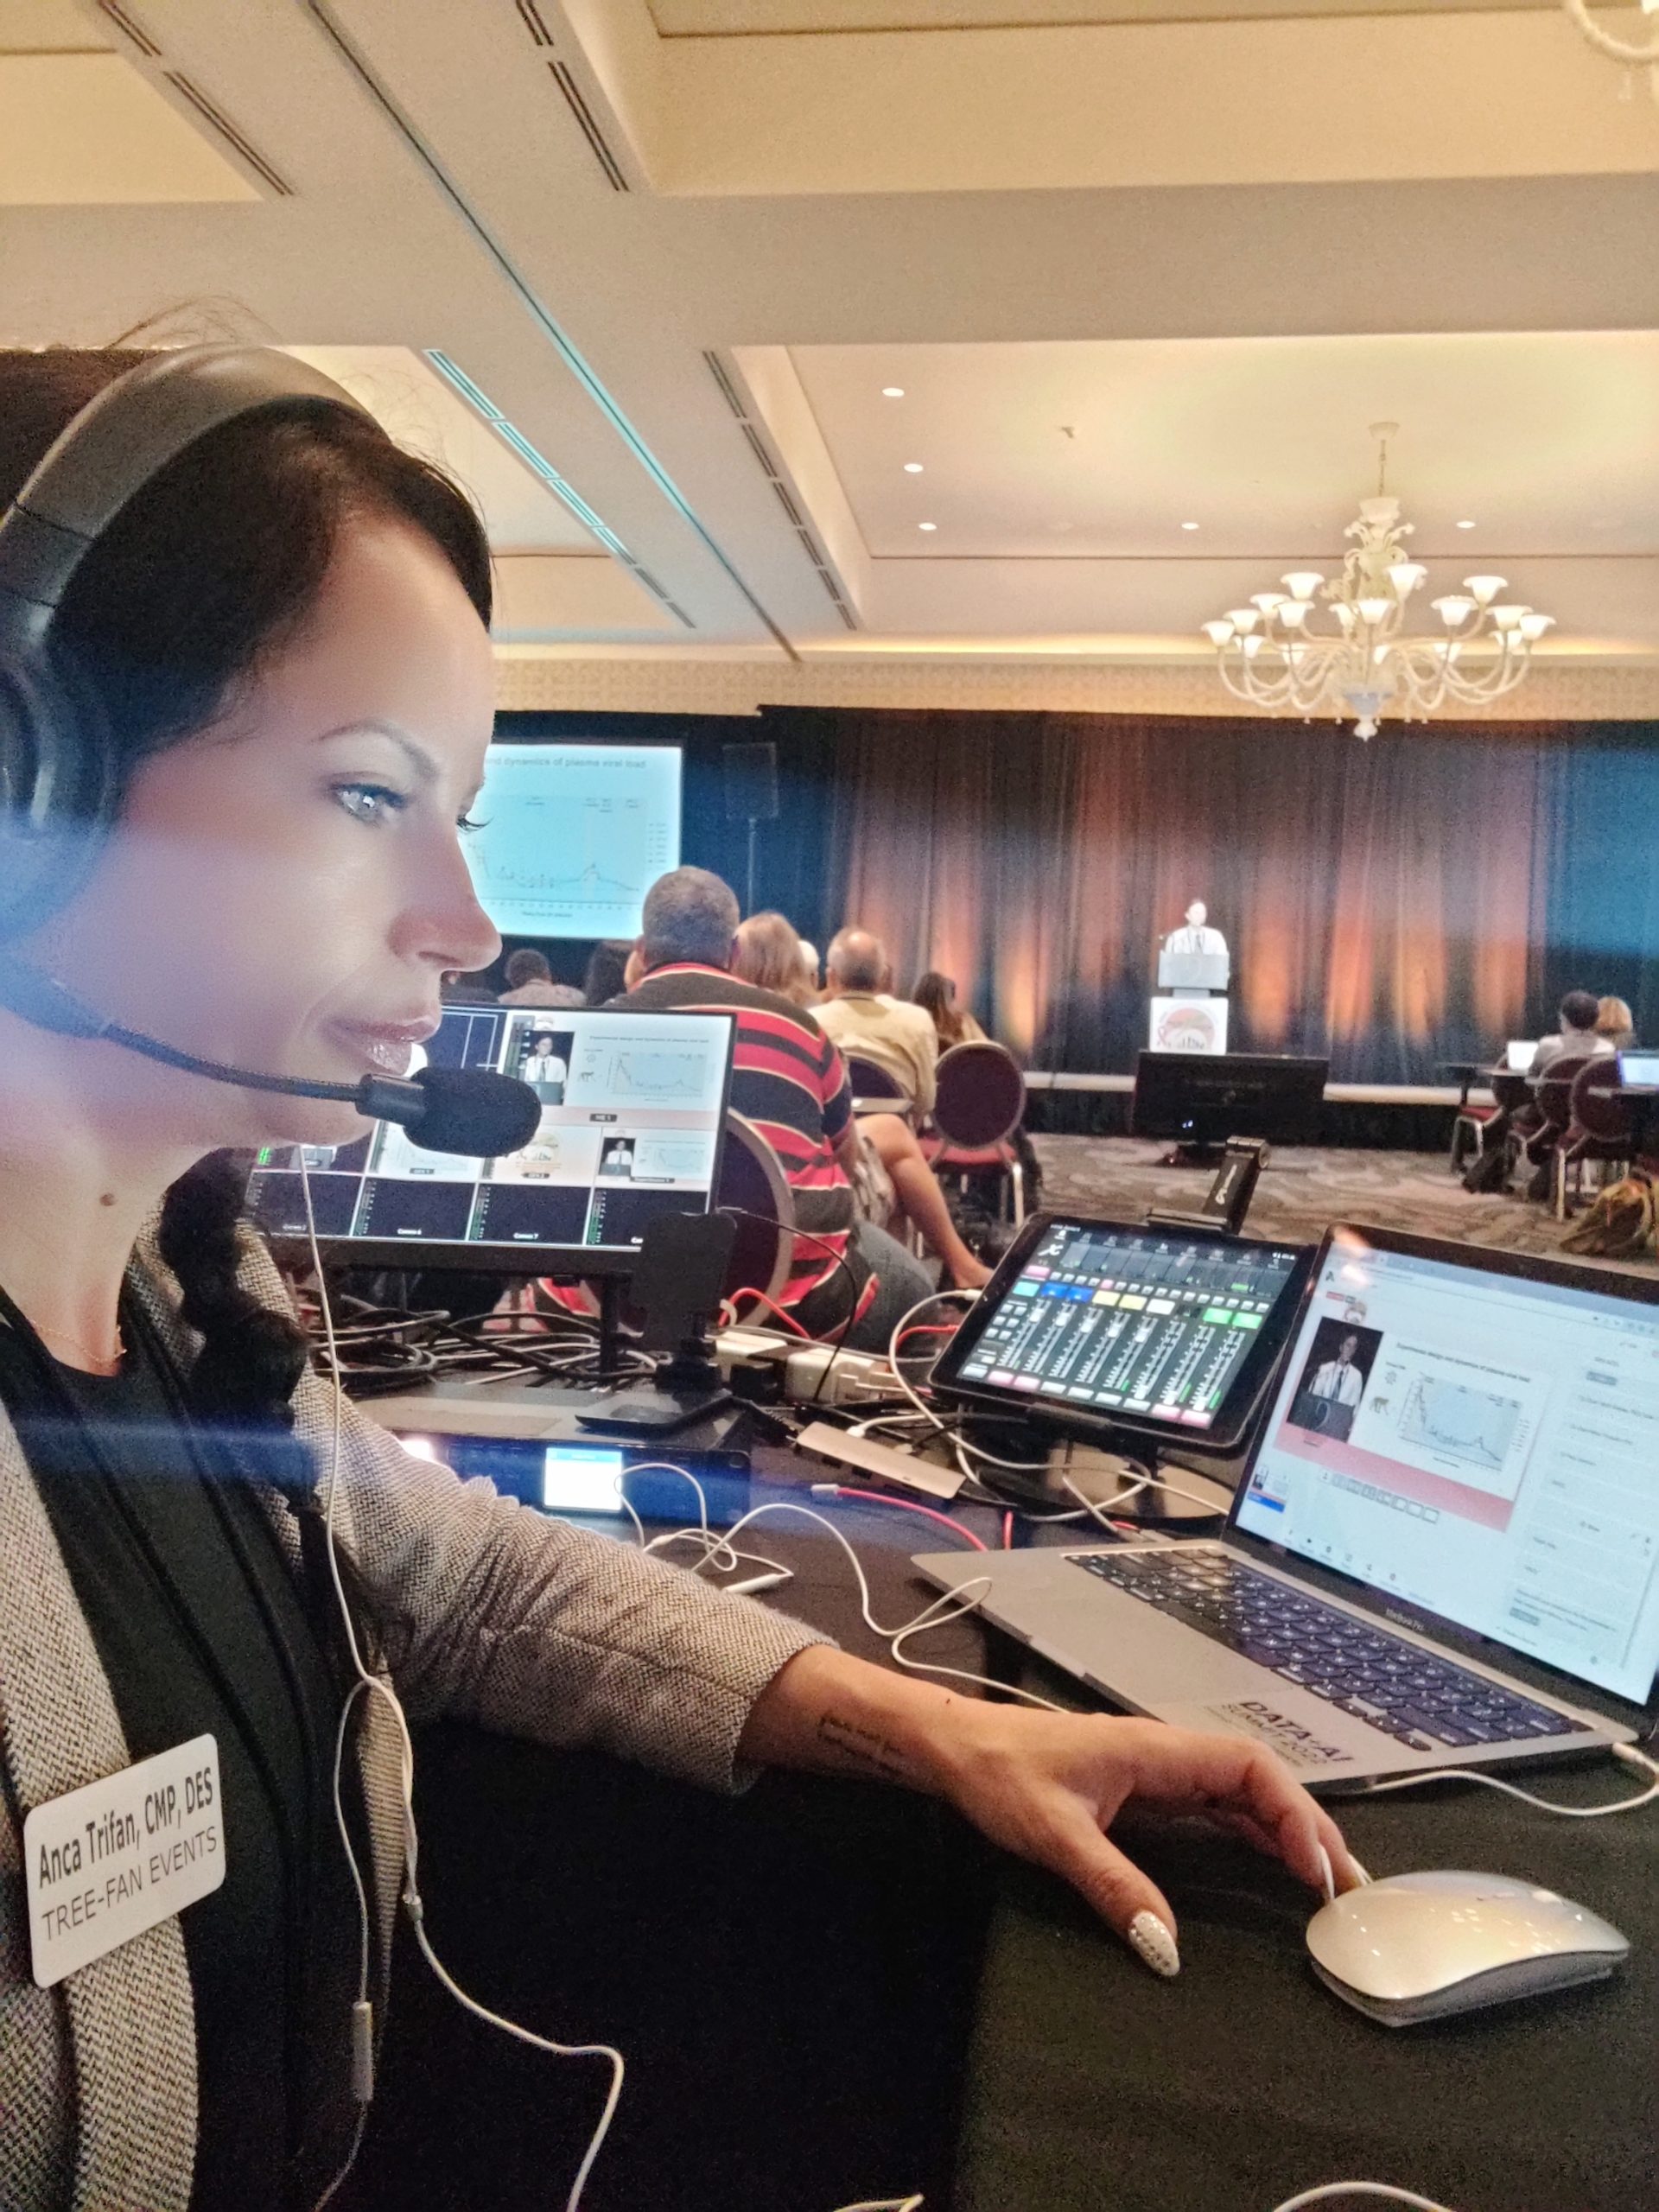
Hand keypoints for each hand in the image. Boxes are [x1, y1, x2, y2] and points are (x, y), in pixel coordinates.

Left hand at [929, 1701, 1362, 1975]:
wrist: (952, 1747)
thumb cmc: (998, 1774)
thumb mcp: (1052, 1834)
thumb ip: (1112, 1887)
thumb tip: (1168, 1950)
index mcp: (1154, 1749)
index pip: (1248, 1767)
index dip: (1293, 1813)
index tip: (1319, 1867)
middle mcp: (1164, 1755)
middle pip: (1255, 1780)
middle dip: (1304, 1826)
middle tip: (1345, 1887)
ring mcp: (1153, 1772)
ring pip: (1236, 1794)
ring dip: (1280, 1831)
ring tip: (1322, 1883)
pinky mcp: (1139, 1791)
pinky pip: (1208, 1808)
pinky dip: (1246, 1834)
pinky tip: (1263, 1864)